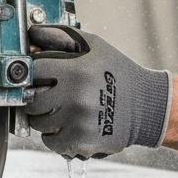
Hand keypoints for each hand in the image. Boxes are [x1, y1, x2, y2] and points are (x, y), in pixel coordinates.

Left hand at [25, 25, 170, 159]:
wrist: (146, 105)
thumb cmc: (117, 73)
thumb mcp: (93, 46)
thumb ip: (60, 36)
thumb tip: (32, 35)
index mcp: (76, 71)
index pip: (34, 72)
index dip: (34, 73)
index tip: (40, 76)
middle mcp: (76, 98)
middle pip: (32, 102)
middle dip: (37, 98)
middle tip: (48, 95)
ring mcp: (78, 123)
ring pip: (39, 124)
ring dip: (46, 118)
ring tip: (63, 110)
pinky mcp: (82, 143)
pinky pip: (51, 142)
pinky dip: (55, 136)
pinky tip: (69, 125)